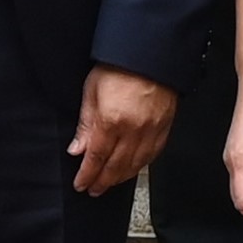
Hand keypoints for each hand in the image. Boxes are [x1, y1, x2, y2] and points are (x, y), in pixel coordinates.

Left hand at [70, 68, 178, 195]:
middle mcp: (133, 130)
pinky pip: (152, 155)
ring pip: (135, 165)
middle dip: (102, 182)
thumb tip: (77, 149)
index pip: (96, 158)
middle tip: (93, 190)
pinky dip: (140, 166)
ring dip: (120, 178)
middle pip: (115, 167)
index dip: (87, 175)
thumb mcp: (92, 91)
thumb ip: (85, 125)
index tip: (81, 184)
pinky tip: (132, 169)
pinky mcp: (165, 127)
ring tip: (109, 183)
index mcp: (111, 121)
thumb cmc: (120, 66)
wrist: (150, 53)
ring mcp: (152, 130)